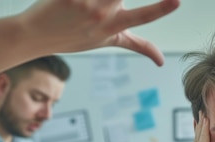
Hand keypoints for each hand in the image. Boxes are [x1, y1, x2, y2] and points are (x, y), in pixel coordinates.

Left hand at [20, 0, 179, 65]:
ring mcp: (83, 1)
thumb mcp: (110, 41)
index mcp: (113, 27)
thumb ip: (140, 46)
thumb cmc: (76, 36)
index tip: (177, 0)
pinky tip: (74, 2)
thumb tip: (162, 62)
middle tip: (113, 2)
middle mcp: (100, 14)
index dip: (161, 9)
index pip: (143, 18)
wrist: (36, 34)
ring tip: (89, 6)